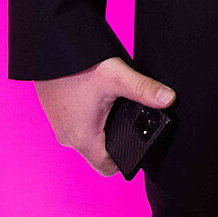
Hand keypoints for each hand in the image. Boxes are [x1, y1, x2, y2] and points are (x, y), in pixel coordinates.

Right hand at [33, 56, 174, 175]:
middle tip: (130, 120)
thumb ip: (144, 89)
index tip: (138, 143)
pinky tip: (97, 100)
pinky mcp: (55, 115)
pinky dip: (88, 119)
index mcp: (83, 138)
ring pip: (87, 139)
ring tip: (114, 108)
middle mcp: (68, 138)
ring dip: (101, 129)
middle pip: (98, 154)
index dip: (127, 160)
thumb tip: (169, 98)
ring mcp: (59, 127)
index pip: (108, 168)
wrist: (49, 48)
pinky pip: (76, 126)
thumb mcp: (116, 77)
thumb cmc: (77, 65)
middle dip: (116, 141)